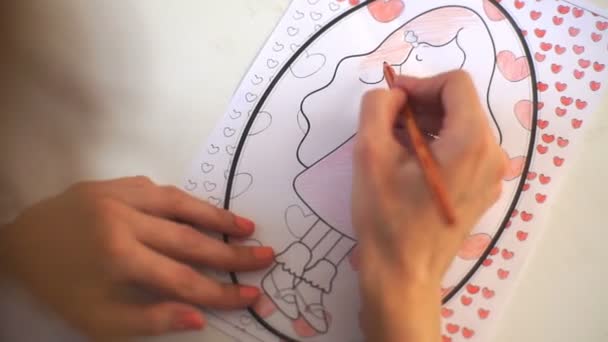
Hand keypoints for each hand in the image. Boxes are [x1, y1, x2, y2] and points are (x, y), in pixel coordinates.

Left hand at [0, 177, 273, 339]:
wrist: (17, 245)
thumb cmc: (59, 286)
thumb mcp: (97, 318)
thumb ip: (150, 318)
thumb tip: (198, 316)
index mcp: (118, 258)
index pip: (183, 280)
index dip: (220, 291)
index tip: (251, 294)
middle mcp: (124, 220)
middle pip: (190, 240)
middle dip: (232, 252)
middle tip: (266, 256)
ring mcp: (119, 196)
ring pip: (180, 204)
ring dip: (216, 217)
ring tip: (246, 226)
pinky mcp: (113, 183)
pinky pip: (157, 189)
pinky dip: (182, 201)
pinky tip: (199, 210)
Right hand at [352, 71, 506, 341]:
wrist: (402, 275)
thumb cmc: (386, 216)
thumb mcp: (370, 153)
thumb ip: (378, 107)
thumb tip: (393, 94)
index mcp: (472, 141)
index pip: (455, 83)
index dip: (419, 83)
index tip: (391, 100)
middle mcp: (492, 155)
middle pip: (460, 105)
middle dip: (421, 105)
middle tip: (387, 124)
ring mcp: (492, 176)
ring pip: (461, 127)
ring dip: (426, 126)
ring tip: (394, 145)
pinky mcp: (483, 191)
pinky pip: (463, 152)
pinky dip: (437, 147)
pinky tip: (409, 166)